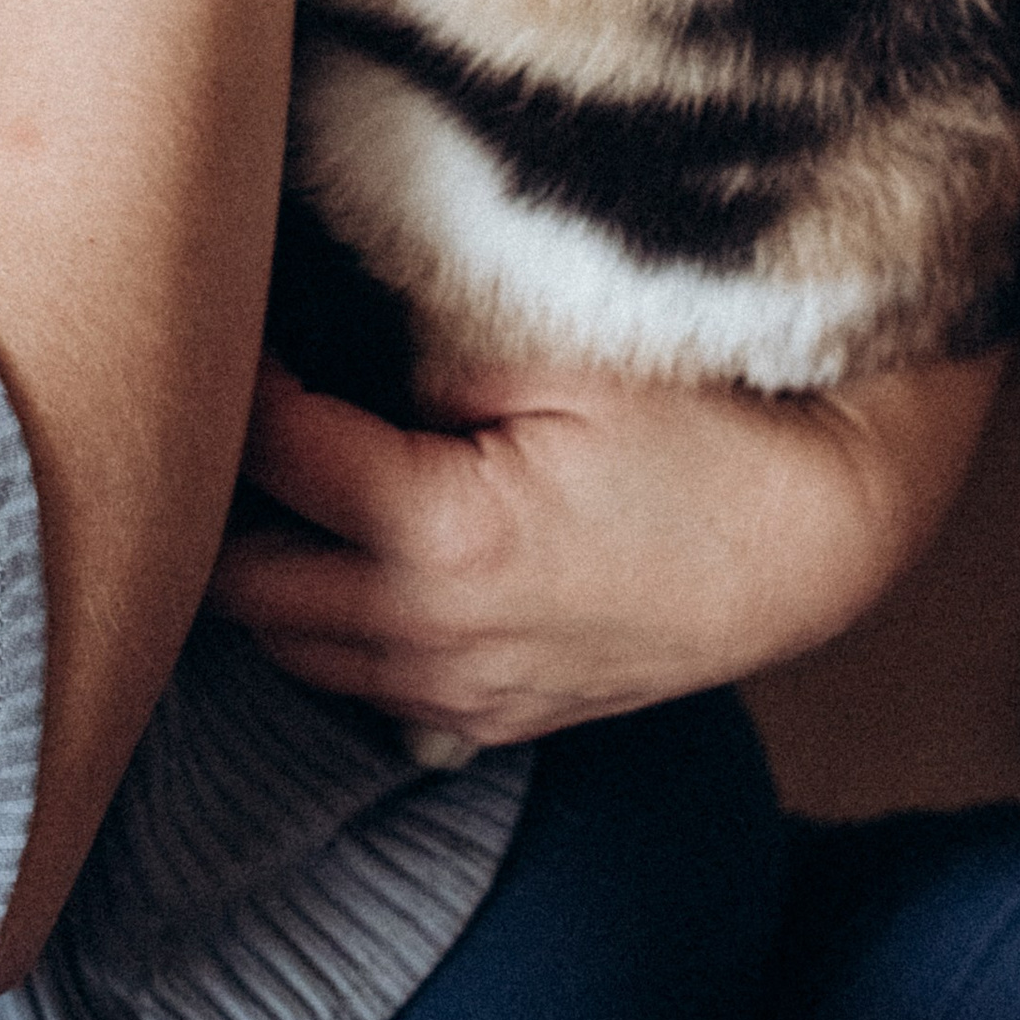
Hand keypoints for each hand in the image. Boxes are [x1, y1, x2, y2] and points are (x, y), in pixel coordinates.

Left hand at [209, 348, 1002, 743]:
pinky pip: (355, 685)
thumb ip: (426, 349)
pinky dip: (315, 618)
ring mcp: (461, 694)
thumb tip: (324, 338)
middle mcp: (434, 637)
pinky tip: (327, 541)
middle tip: (216, 393)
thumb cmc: (702, 429)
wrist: (814, 545)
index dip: (231, 373)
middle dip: (206, 490)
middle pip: (239, 581)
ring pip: (286, 646)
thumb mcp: (564, 354)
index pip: (271, 453)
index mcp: (443, 536)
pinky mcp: (491, 715)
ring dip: (251, 559)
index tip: (230, 305)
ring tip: (257, 460)